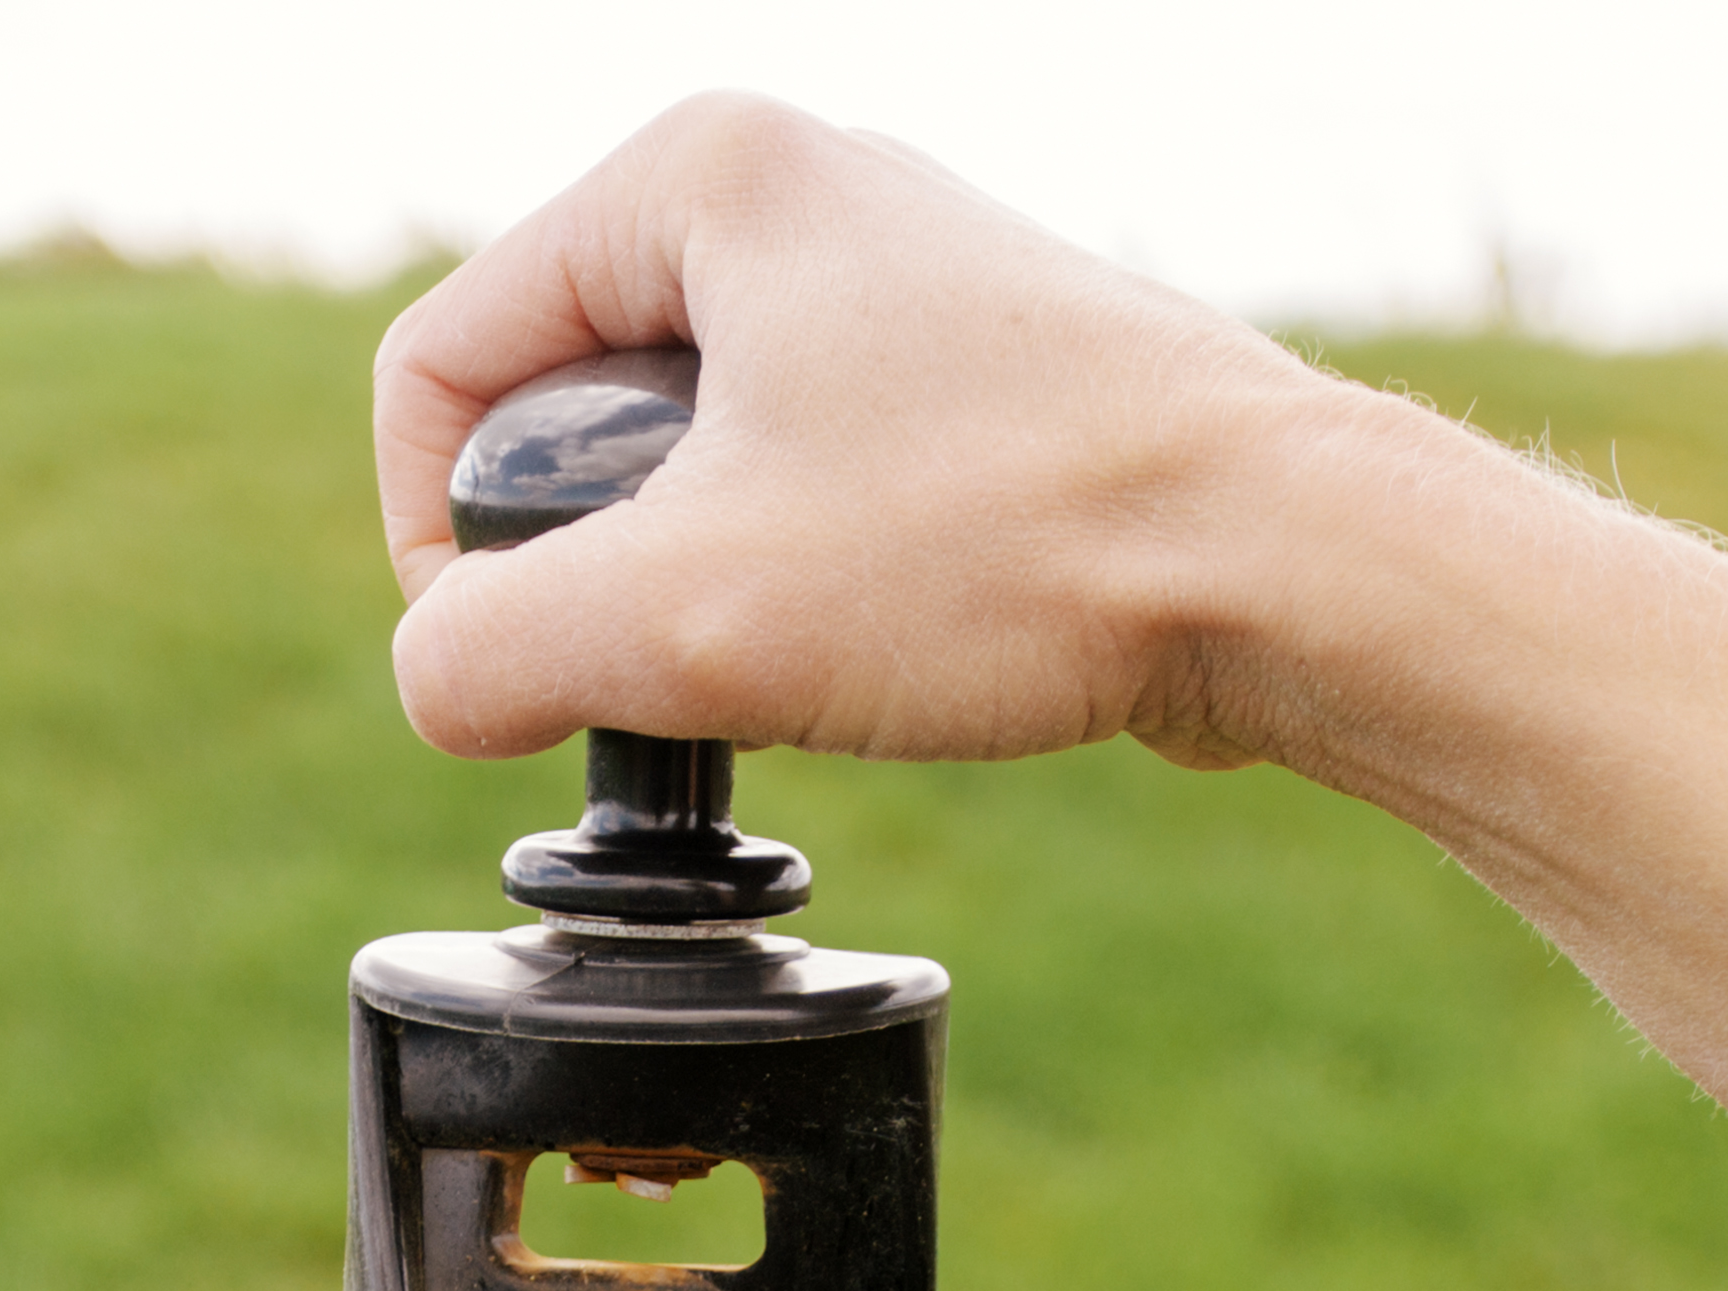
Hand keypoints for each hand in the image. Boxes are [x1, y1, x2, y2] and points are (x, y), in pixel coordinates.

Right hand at [372, 94, 1363, 775]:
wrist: (1289, 566)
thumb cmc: (1015, 544)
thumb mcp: (689, 618)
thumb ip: (491, 649)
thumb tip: (438, 683)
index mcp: (700, 170)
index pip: (448, 361)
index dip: (440, 543)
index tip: (521, 667)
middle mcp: (798, 191)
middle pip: (567, 411)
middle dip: (599, 566)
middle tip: (693, 664)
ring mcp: (898, 284)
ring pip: (694, 466)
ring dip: (711, 591)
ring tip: (808, 660)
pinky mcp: (977, 385)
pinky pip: (810, 489)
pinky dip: (813, 588)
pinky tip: (894, 648)